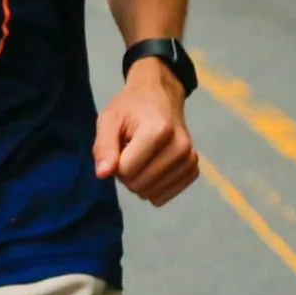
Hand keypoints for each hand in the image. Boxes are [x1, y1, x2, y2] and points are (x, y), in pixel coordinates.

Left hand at [94, 60, 198, 204]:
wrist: (161, 98)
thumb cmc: (131, 107)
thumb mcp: (109, 119)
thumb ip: (103, 146)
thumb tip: (102, 174)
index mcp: (159, 131)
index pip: (126, 171)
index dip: (115, 161)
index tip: (119, 144)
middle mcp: (180, 148)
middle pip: (139, 185)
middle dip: (126, 173)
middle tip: (129, 150)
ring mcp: (190, 160)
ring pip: (151, 194)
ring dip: (139, 180)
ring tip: (141, 156)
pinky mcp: (193, 170)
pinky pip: (164, 196)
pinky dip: (153, 186)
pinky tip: (153, 165)